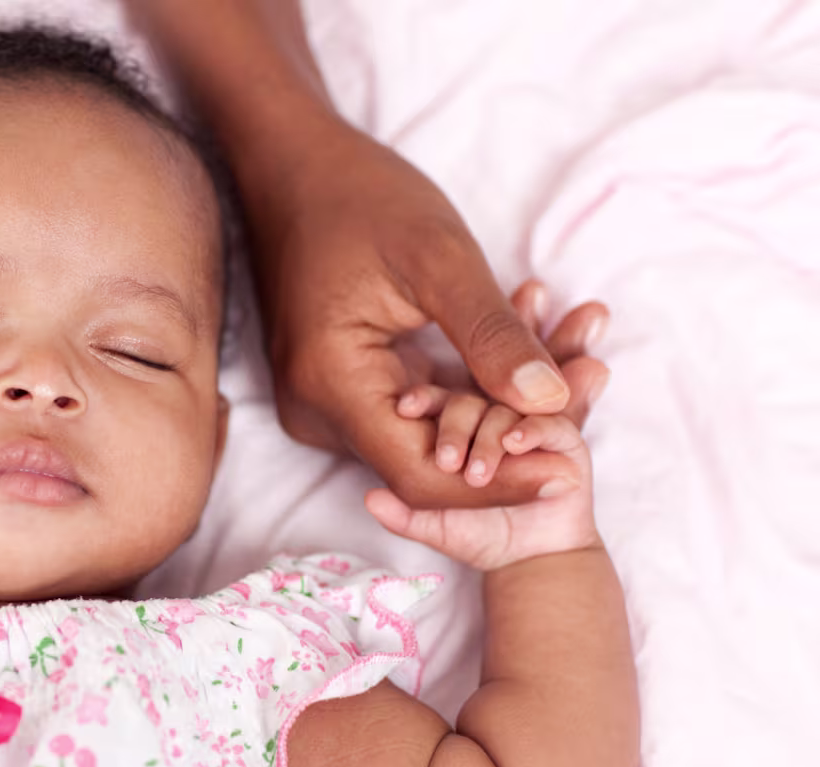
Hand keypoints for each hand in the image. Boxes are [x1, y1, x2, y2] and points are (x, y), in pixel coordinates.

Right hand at [248, 124, 606, 507]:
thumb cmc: (359, 197)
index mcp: (330, 385)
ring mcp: (323, 403)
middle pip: (426, 463)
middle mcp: (316, 412)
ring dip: (498, 411)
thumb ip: (493, 336)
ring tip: (577, 358)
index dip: (498, 483)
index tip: (570, 469)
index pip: (421, 476)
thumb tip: (554, 401)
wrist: (292, 165)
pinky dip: (471, 389)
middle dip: (512, 438)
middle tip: (593, 387)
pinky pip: (412, 409)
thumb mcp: (438, 258)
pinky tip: (526, 352)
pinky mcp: (340, 387)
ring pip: (424, 437)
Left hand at [363, 398, 599, 570]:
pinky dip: (529, 430)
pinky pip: (546, 422)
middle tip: (447, 462)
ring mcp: (526, 426)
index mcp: (459, 430)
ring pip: (503, 411)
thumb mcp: (435, 527)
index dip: (422, 401)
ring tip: (477, 473)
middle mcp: (491, 421)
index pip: (438, 403)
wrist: (530, 558)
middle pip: (468, 403)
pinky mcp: (562, 440)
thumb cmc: (479, 534)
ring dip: (488, 439)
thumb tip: (371, 499)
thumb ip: (403, 515)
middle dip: (454, 429)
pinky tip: (514, 444)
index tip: (404, 409)